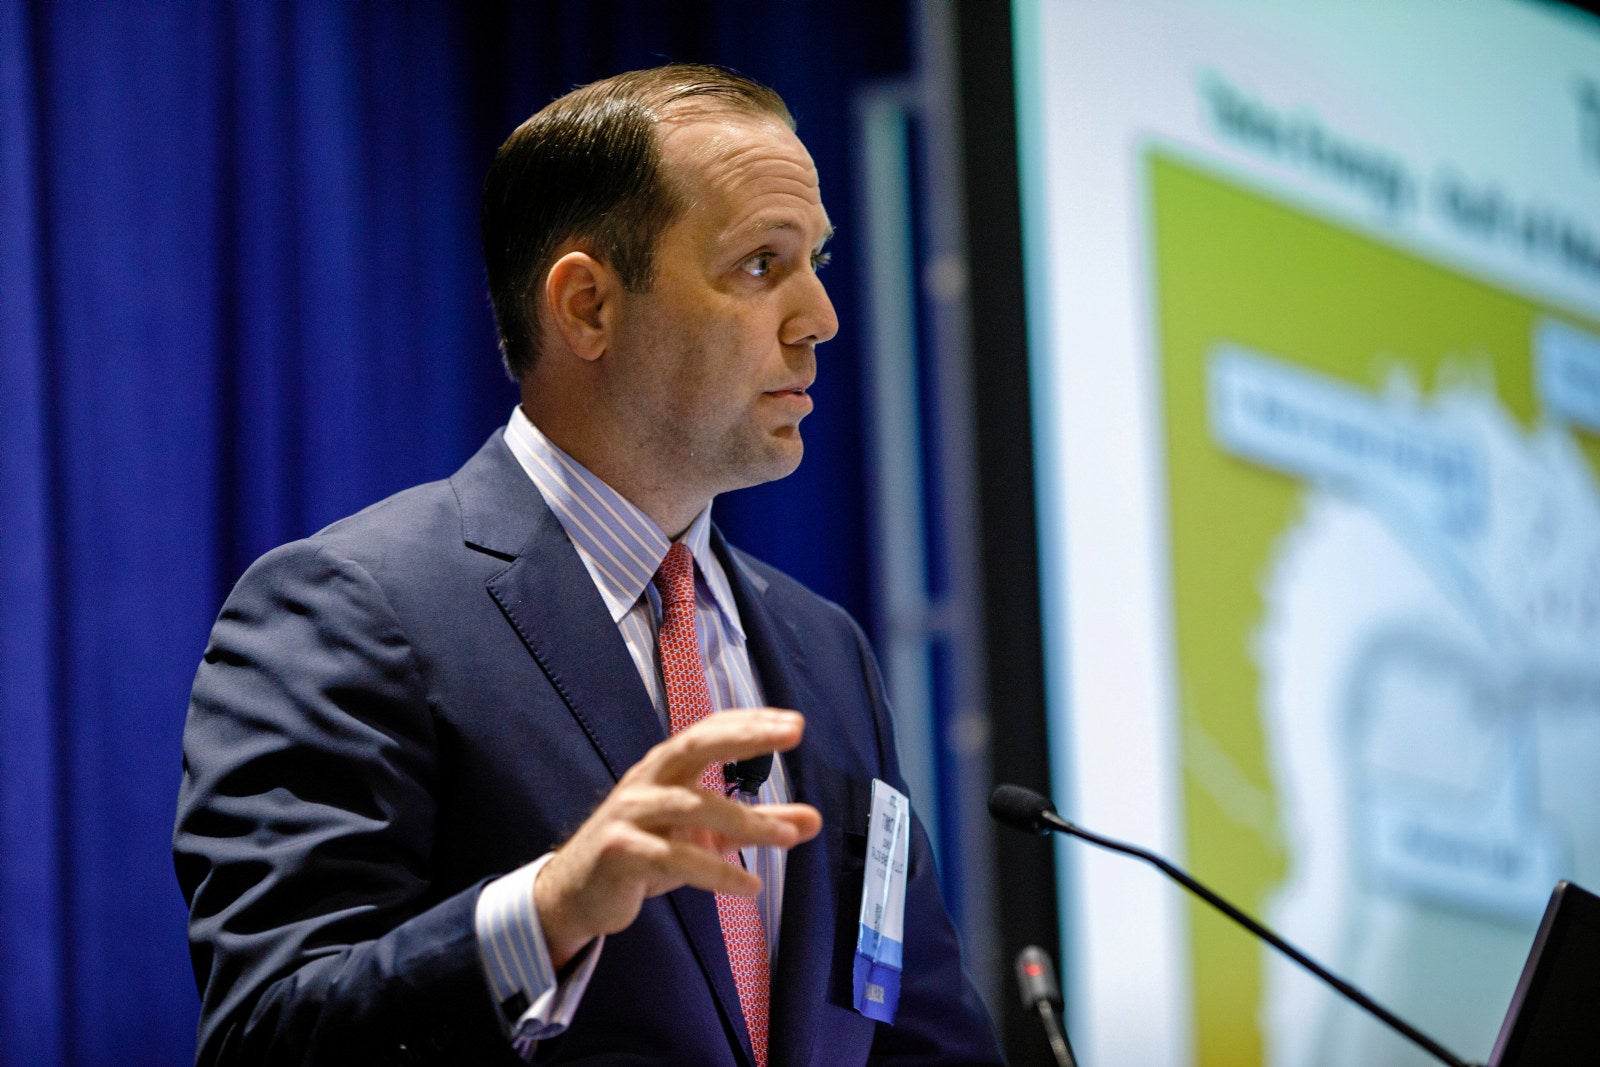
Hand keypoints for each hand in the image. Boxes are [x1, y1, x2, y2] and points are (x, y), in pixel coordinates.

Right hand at [533, 708, 821, 967]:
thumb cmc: (647, 850)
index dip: (750, 722)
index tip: (793, 723)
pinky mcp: (620, 851)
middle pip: (695, 745)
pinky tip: (749, 886)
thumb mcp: (707, 835)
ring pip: (692, 807)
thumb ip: (757, 825)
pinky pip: (674, 858)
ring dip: (744, 820)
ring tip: (786, 837)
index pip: (710, 730)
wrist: (577, 892)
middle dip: (745, 736)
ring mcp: (631, 813)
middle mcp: (648, 780)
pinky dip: (715, 872)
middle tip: (792, 734)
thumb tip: (813, 821)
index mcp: (667, 767)